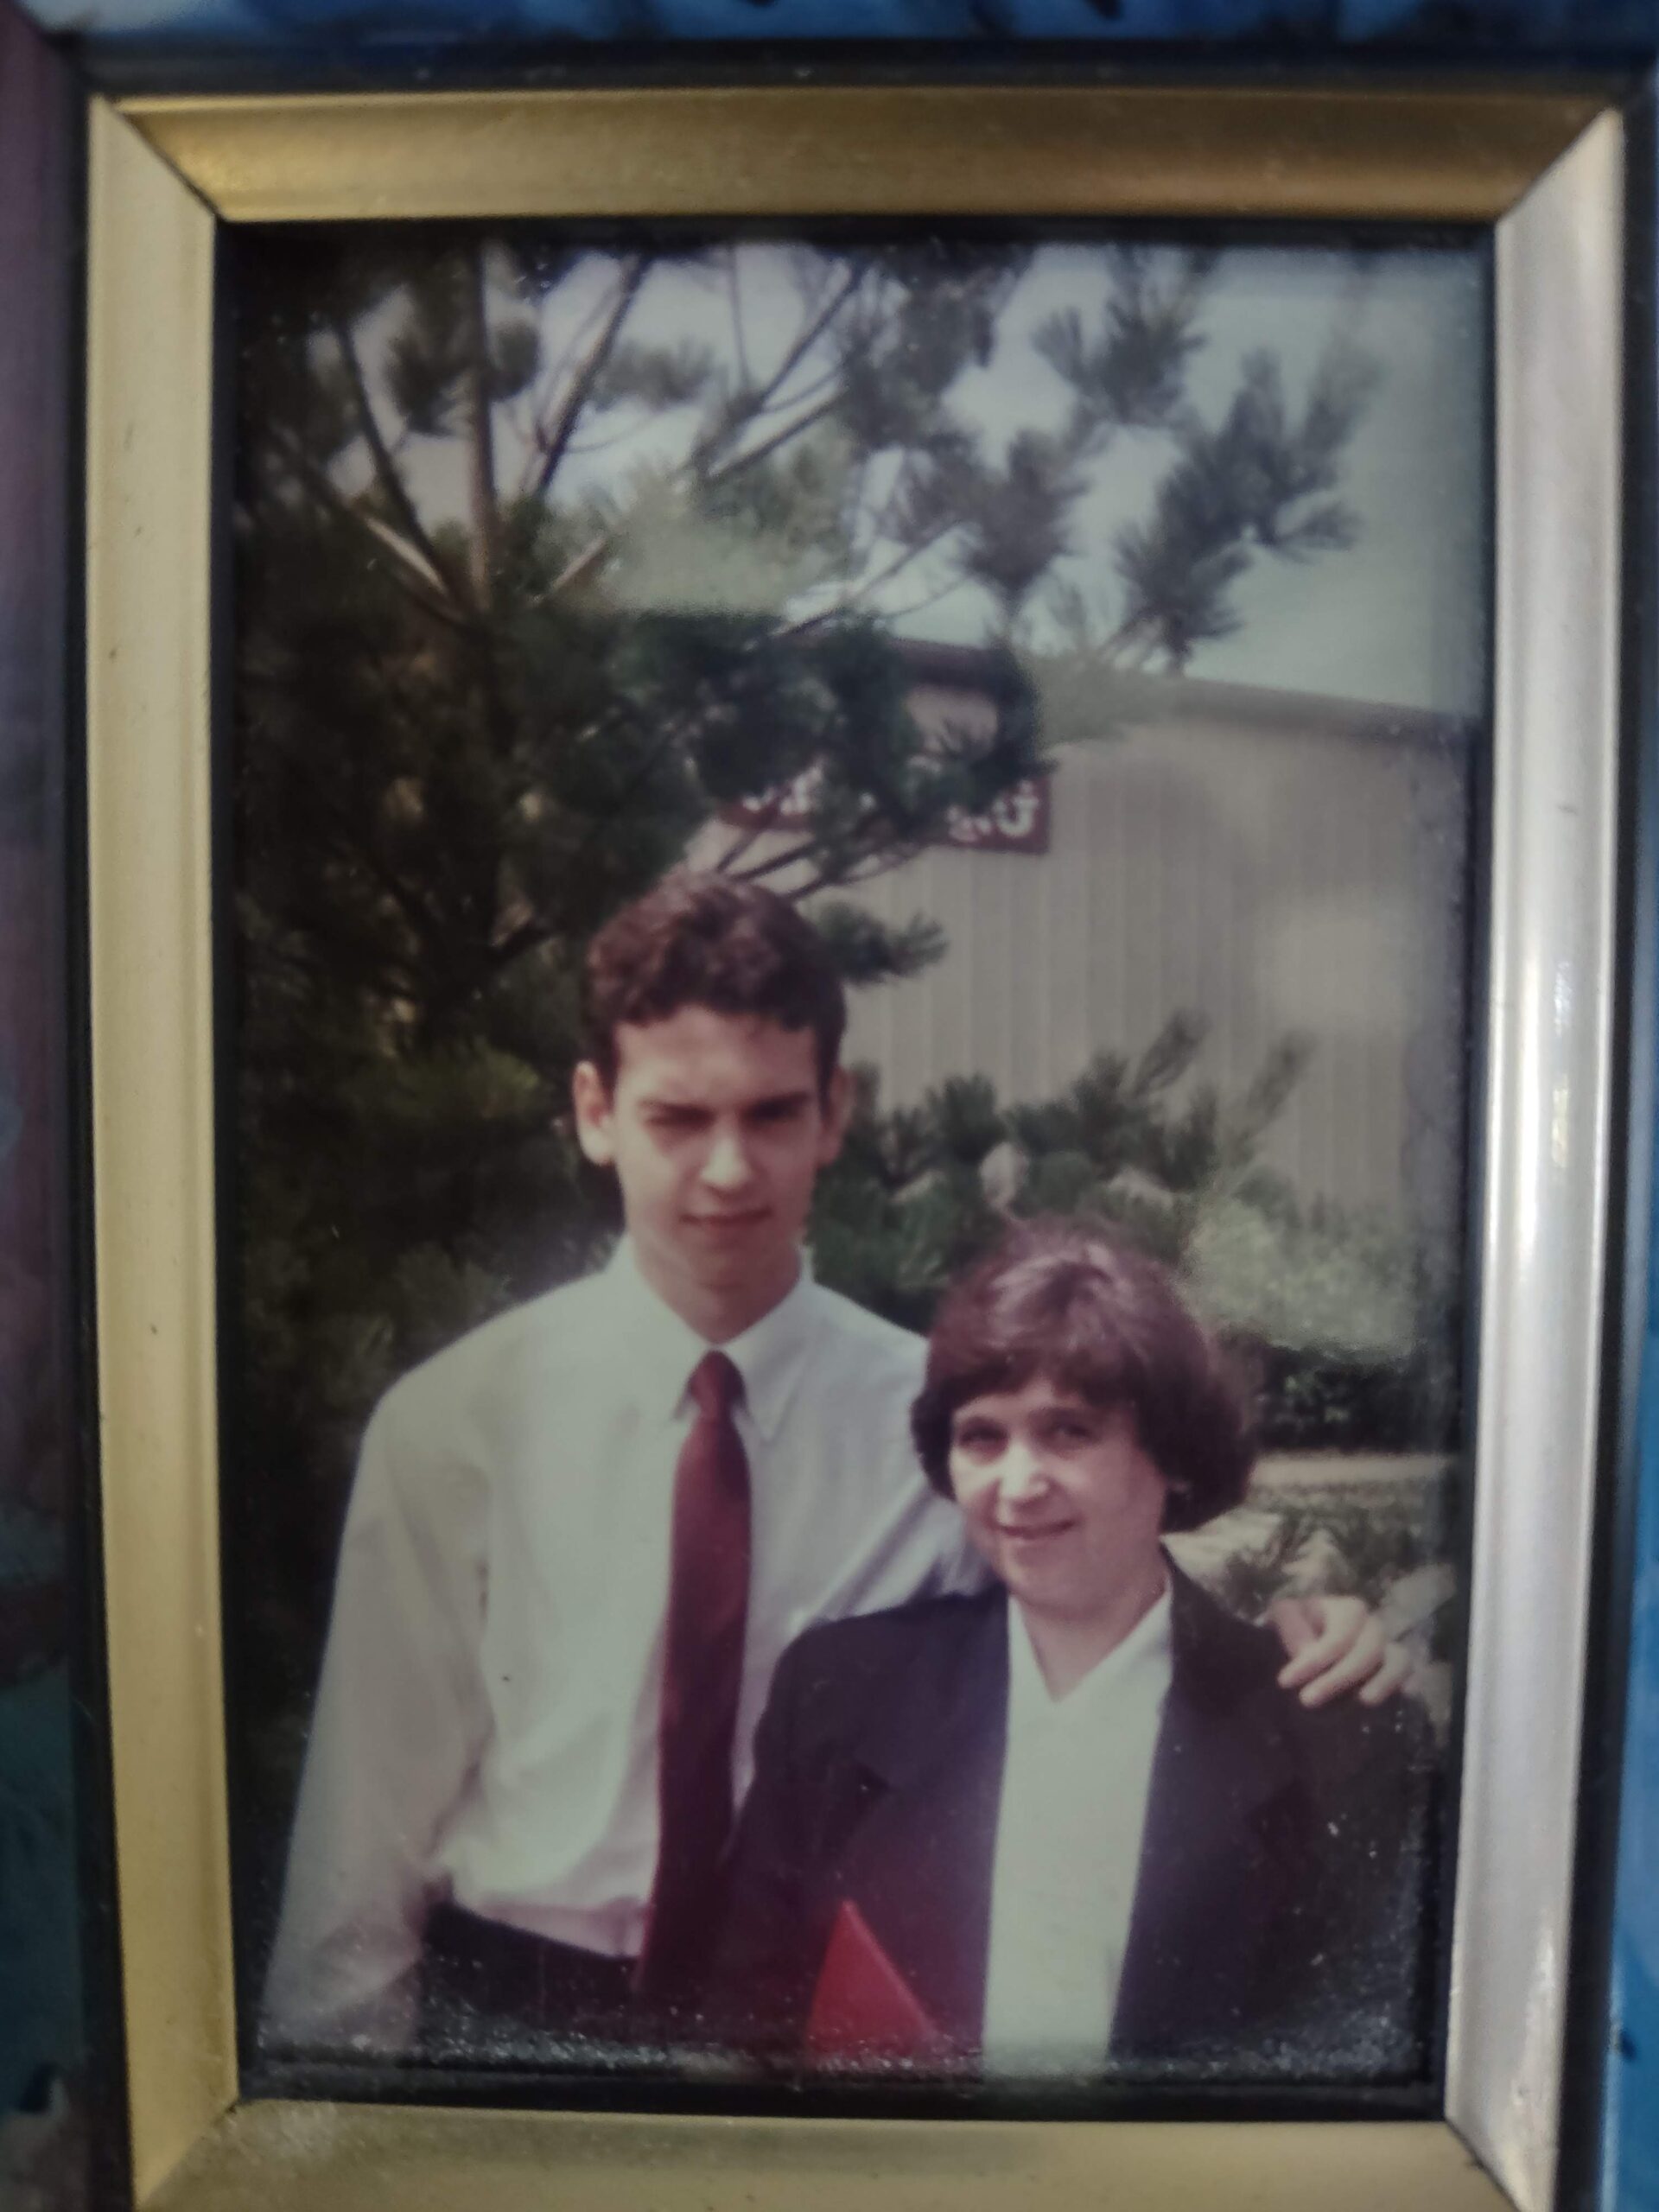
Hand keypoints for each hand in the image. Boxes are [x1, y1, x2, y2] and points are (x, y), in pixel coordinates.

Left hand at [1268, 1594, 1413, 1708]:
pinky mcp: (1398, 1670)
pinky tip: (1405, 1695)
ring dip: (1383, 1681)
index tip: (1284, 1682)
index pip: (1336, 1636)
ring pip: (1399, 1659)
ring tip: (1364, 1702)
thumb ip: (1292, 1627)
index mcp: (1348, 1610)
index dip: (1313, 1660)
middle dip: (1338, 1677)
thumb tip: (1306, 1651)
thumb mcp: (1287, 1618)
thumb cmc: (1300, 1629)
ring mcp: (1390, 1648)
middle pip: (1368, 1650)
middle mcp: (1374, 1627)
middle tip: (1307, 1701)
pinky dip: (1410, 1683)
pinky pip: (1412, 1674)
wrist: (1311, 1648)